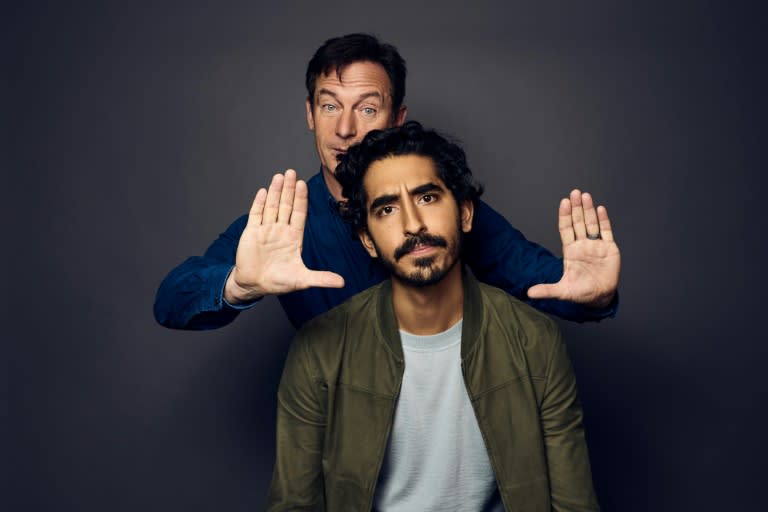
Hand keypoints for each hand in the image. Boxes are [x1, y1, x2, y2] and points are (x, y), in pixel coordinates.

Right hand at [224, 170, 344, 303]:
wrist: (254, 285)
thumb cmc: (278, 282)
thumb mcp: (302, 280)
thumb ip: (321, 278)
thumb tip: (342, 283)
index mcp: (293, 237)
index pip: (299, 214)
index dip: (301, 199)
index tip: (303, 184)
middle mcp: (280, 230)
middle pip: (286, 205)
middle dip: (289, 190)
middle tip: (291, 172)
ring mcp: (266, 230)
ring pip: (271, 206)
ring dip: (275, 192)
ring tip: (279, 177)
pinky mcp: (251, 233)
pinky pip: (255, 215)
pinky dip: (259, 203)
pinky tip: (262, 191)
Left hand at [527, 189, 620, 307]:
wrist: (599, 297)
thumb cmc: (580, 293)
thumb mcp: (562, 291)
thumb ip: (547, 290)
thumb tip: (528, 294)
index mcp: (570, 251)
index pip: (566, 229)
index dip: (565, 216)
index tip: (564, 202)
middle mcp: (582, 245)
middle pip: (578, 222)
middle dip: (576, 208)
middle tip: (575, 193)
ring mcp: (596, 245)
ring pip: (591, 224)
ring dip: (589, 210)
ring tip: (586, 196)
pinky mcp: (609, 248)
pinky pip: (606, 231)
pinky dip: (603, 220)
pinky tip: (600, 209)